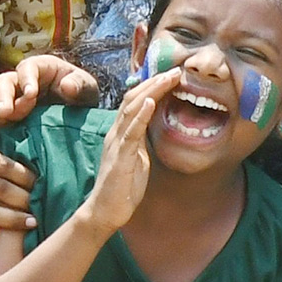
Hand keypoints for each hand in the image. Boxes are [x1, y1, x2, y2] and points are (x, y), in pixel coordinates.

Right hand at [0, 55, 99, 135]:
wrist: (74, 119)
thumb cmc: (81, 99)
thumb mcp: (87, 92)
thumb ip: (80, 86)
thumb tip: (67, 86)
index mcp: (40, 68)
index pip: (29, 67)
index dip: (28, 79)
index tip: (32, 94)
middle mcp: (18, 80)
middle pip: (4, 82)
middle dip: (3, 97)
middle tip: (6, 113)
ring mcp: (5, 97)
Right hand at [82, 68, 180, 234]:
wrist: (105, 212)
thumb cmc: (123, 187)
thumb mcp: (138, 157)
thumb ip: (142, 140)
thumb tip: (152, 127)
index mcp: (122, 133)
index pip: (136, 101)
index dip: (152, 86)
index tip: (172, 75)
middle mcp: (116, 133)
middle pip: (134, 98)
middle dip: (155, 82)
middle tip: (176, 70)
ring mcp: (116, 144)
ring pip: (132, 109)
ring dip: (151, 91)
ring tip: (168, 77)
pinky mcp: (119, 157)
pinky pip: (130, 132)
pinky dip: (140, 115)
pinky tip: (150, 102)